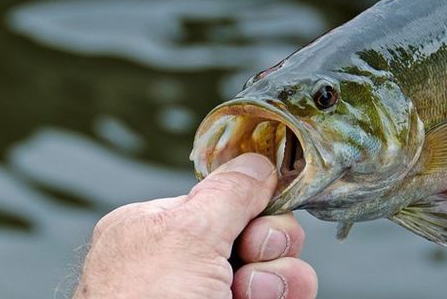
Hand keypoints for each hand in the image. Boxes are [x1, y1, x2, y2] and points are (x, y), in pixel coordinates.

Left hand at [73, 153, 316, 298]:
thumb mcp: (184, 233)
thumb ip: (227, 191)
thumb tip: (259, 162)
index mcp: (160, 228)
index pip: (225, 198)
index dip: (252, 203)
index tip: (256, 212)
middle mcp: (189, 263)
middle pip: (259, 230)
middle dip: (268, 241)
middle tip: (244, 260)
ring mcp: (215, 295)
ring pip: (280, 268)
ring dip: (278, 277)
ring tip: (246, 295)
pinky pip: (286, 296)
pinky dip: (284, 296)